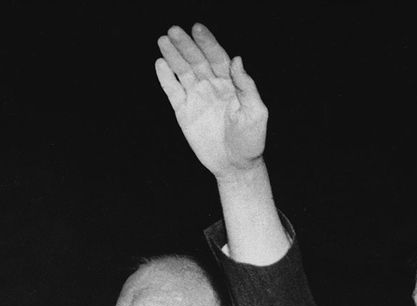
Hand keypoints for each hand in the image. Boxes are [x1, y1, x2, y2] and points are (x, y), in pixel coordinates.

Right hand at [156, 23, 267, 178]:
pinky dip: (165, 78)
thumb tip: (236, 59)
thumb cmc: (251, 139)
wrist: (236, 165)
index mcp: (230, 83)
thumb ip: (246, 86)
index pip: (217, 57)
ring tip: (163, 41)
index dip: (207, 42)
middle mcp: (212, 86)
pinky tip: (160, 64)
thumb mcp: (255, 112)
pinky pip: (173, 91)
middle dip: (185, 45)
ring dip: (173, 56)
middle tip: (174, 31)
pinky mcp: (184, 112)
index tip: (197, 29)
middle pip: (196, 60)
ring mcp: (197, 98)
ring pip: (182, 72)